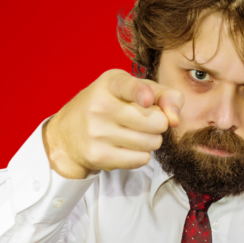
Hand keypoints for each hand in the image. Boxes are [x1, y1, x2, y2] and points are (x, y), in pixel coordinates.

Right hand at [43, 69, 183, 178]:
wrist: (68, 134)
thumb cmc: (108, 106)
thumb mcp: (131, 90)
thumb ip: (162, 94)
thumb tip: (175, 119)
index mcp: (110, 83)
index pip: (129, 86)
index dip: (141, 93)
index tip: (146, 99)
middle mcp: (100, 106)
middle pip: (156, 122)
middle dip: (158, 123)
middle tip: (144, 121)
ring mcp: (98, 133)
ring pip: (152, 142)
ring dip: (150, 140)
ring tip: (133, 133)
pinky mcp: (99, 155)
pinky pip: (141, 159)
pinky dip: (140, 154)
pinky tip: (125, 146)